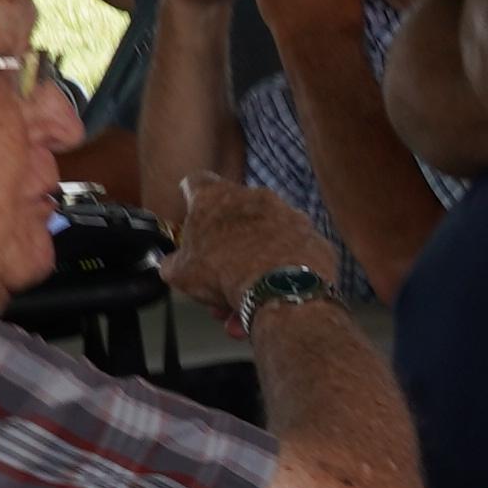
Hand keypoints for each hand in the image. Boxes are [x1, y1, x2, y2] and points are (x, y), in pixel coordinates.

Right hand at [157, 173, 333, 323]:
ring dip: (252, 270)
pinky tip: (271, 299)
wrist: (278, 288)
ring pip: (264, 242)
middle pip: (234, 220)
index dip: (191, 196)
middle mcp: (255, 197)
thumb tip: (173, 266)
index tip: (191, 208)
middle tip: (217, 282)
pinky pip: (292, 256)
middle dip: (225, 253)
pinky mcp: (314, 237)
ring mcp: (289, 215)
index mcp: (215, 196)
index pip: (196, 183)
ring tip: (243, 305)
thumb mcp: (180, 273)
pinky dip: (281, 275)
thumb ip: (173, 263)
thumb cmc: (224, 273)